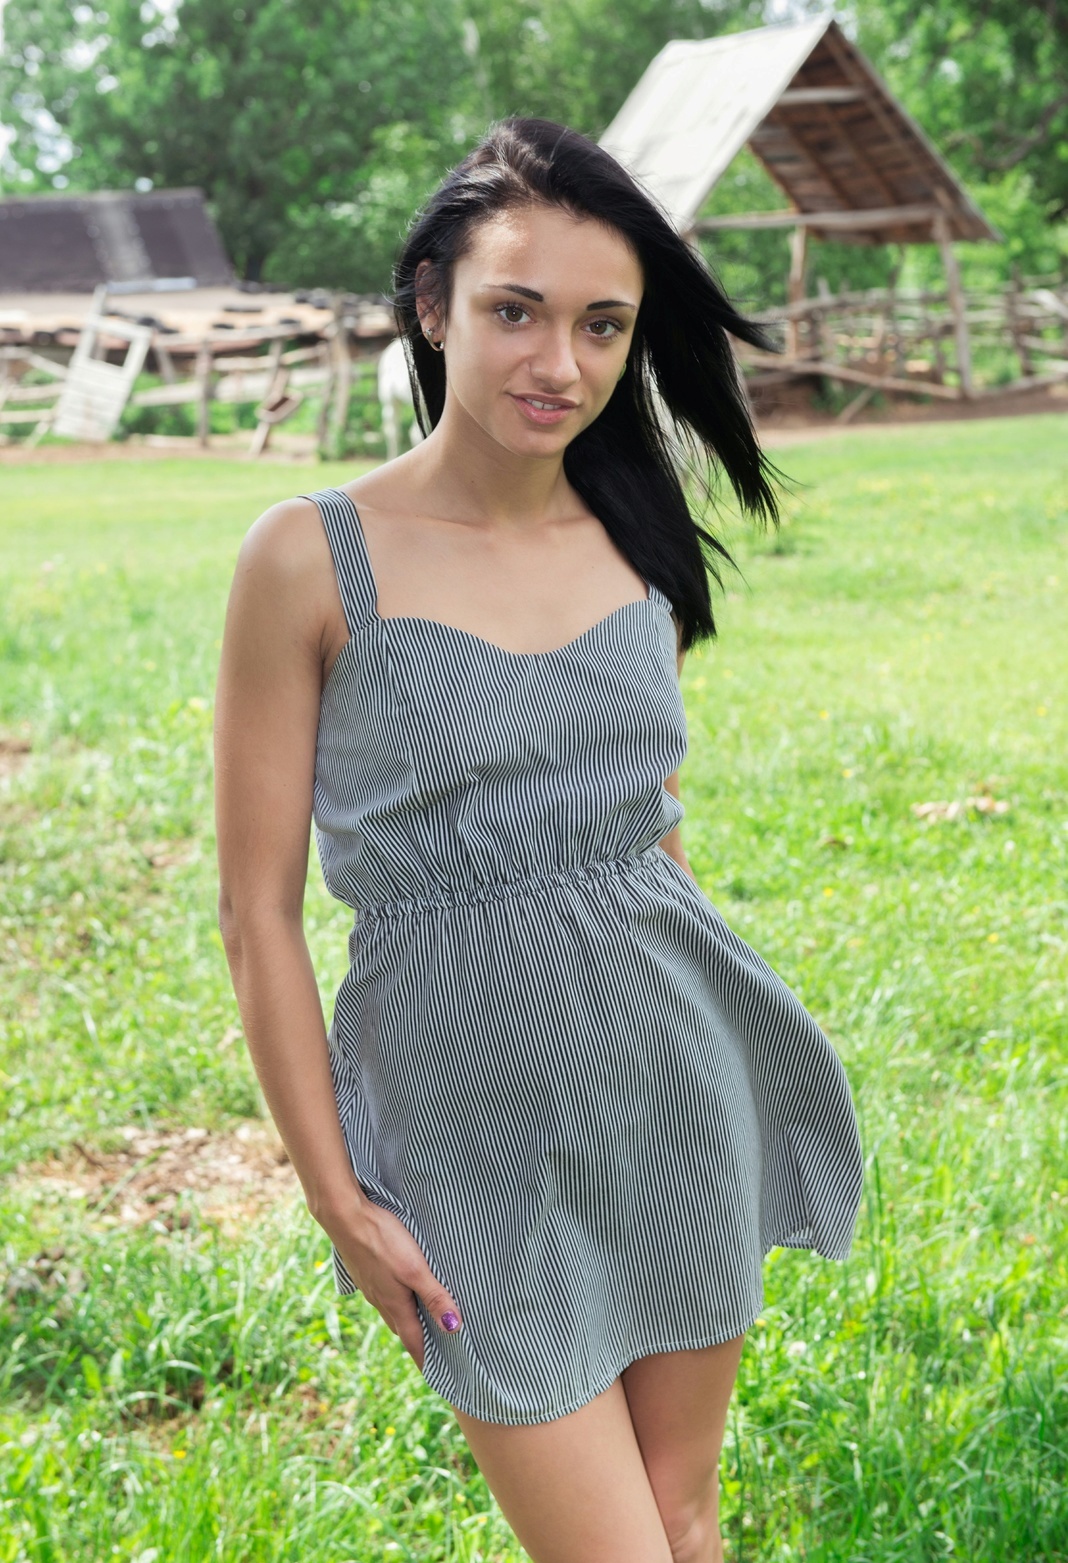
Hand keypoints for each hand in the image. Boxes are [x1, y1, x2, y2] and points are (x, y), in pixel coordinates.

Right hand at [324, 1198, 462, 1371]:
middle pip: (402, 1328)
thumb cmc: (382, 1241)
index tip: (435, 1374)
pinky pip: (383, 1295)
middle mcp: (380, 1300)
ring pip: (391, 1310)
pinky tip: (398, 1290)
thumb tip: (453, 1328)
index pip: (413, 1340)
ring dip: (405, 1320)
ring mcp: (370, 1286)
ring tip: (419, 1321)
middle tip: (433, 1350)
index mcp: (395, 1304)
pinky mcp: (365, 1271)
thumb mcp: (415, 1269)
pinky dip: (395, 1301)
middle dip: (417, 1341)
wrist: (345, 1218)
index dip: (425, 1358)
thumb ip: (434, 1296)